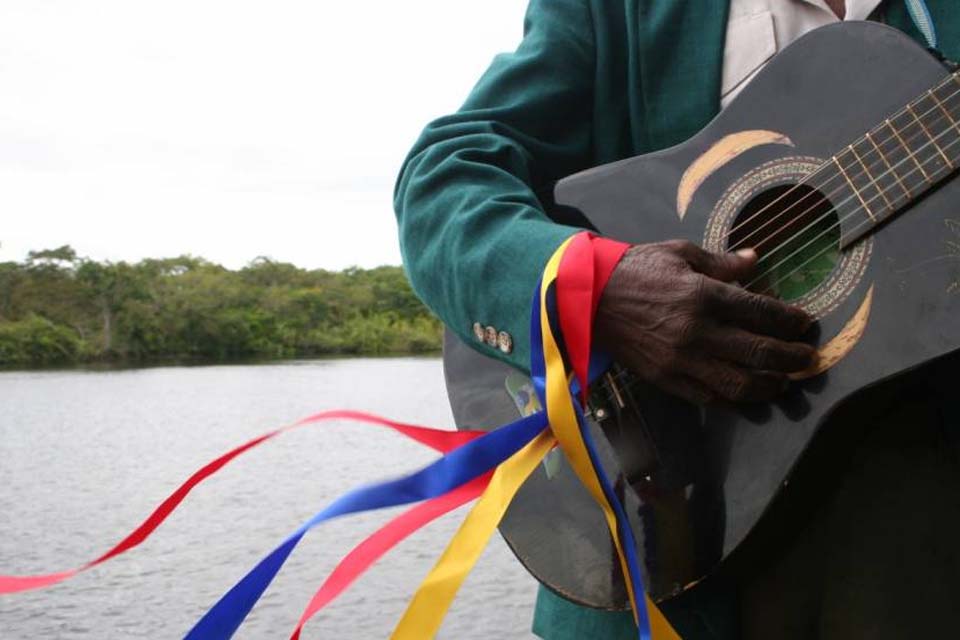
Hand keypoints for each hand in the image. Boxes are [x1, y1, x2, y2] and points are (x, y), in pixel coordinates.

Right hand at [595, 240, 815, 403]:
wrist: (588, 298)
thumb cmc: (635, 269)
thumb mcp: (679, 252)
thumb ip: (721, 262)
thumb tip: (755, 260)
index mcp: (704, 294)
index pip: (762, 312)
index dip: (790, 321)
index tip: (804, 324)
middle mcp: (698, 331)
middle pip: (760, 352)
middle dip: (792, 358)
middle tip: (807, 359)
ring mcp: (682, 360)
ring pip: (740, 383)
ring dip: (769, 386)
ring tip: (783, 382)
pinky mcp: (666, 379)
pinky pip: (709, 398)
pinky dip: (734, 401)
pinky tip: (747, 397)